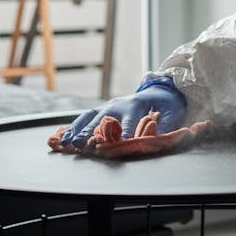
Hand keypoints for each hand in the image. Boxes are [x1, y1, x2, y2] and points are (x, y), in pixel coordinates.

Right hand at [60, 76, 187, 149]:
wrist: (159, 90)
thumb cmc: (167, 105)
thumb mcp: (173, 113)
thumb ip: (166, 125)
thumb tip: (158, 137)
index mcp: (137, 105)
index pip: (128, 122)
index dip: (122, 134)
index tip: (114, 145)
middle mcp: (118, 105)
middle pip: (103, 119)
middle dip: (93, 132)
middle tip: (82, 144)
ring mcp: (107, 106)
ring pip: (90, 118)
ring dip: (78, 130)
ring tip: (68, 143)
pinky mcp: (100, 110)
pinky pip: (84, 118)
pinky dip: (72, 128)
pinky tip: (62, 138)